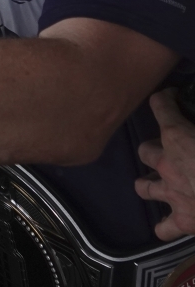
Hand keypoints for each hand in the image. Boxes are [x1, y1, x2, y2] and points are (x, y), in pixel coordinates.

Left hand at [136, 89, 194, 239]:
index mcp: (178, 135)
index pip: (160, 105)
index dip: (165, 98)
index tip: (173, 97)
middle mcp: (167, 163)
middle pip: (145, 150)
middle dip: (156, 148)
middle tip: (173, 150)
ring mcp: (172, 194)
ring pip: (143, 187)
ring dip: (151, 183)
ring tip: (165, 183)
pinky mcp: (183, 222)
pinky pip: (163, 228)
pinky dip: (167, 226)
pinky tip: (174, 222)